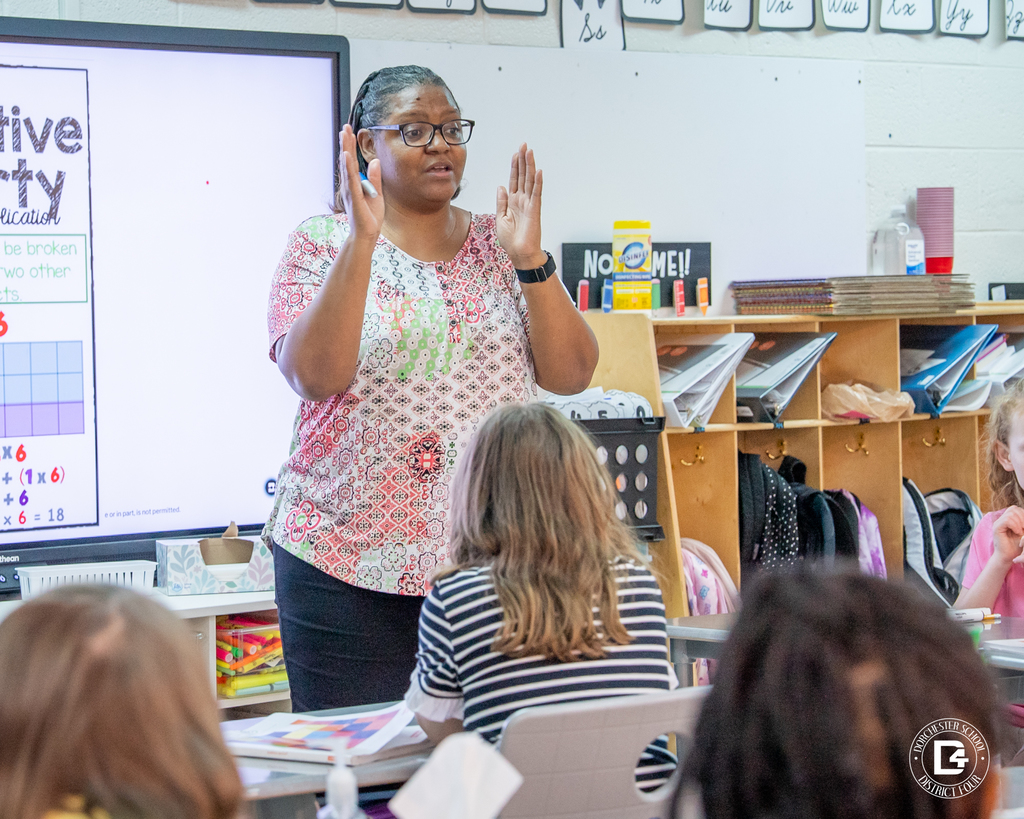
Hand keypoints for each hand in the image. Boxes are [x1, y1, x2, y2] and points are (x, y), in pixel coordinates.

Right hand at [337, 125, 383, 241]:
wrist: (367, 235)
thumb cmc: (370, 217)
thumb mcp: (377, 194)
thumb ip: (375, 178)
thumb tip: (375, 161)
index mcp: (355, 184)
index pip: (352, 161)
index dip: (350, 146)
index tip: (350, 131)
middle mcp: (349, 185)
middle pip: (347, 160)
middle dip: (346, 142)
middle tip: (345, 126)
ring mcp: (350, 190)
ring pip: (347, 166)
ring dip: (345, 149)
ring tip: (344, 134)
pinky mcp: (354, 197)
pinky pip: (351, 180)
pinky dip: (348, 167)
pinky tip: (345, 155)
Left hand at [496, 143, 546, 270]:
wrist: (519, 254)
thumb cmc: (511, 240)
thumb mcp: (500, 218)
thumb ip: (501, 202)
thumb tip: (501, 186)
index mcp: (513, 202)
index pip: (514, 180)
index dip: (514, 166)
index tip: (515, 153)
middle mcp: (522, 200)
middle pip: (523, 176)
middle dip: (522, 160)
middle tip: (524, 145)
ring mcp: (529, 204)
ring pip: (530, 181)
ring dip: (530, 166)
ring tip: (529, 152)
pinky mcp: (534, 211)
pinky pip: (536, 194)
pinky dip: (537, 182)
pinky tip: (538, 171)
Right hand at [994, 506, 1023, 564]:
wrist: (1008, 556)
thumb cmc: (1017, 546)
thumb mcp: (1023, 532)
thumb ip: (1023, 523)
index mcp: (1007, 519)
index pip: (1015, 509)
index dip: (1023, 514)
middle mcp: (1001, 519)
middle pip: (1013, 509)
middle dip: (1022, 517)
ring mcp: (997, 523)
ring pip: (1010, 514)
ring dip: (1019, 522)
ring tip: (1021, 532)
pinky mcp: (996, 528)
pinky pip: (1007, 521)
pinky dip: (1015, 526)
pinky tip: (1018, 532)